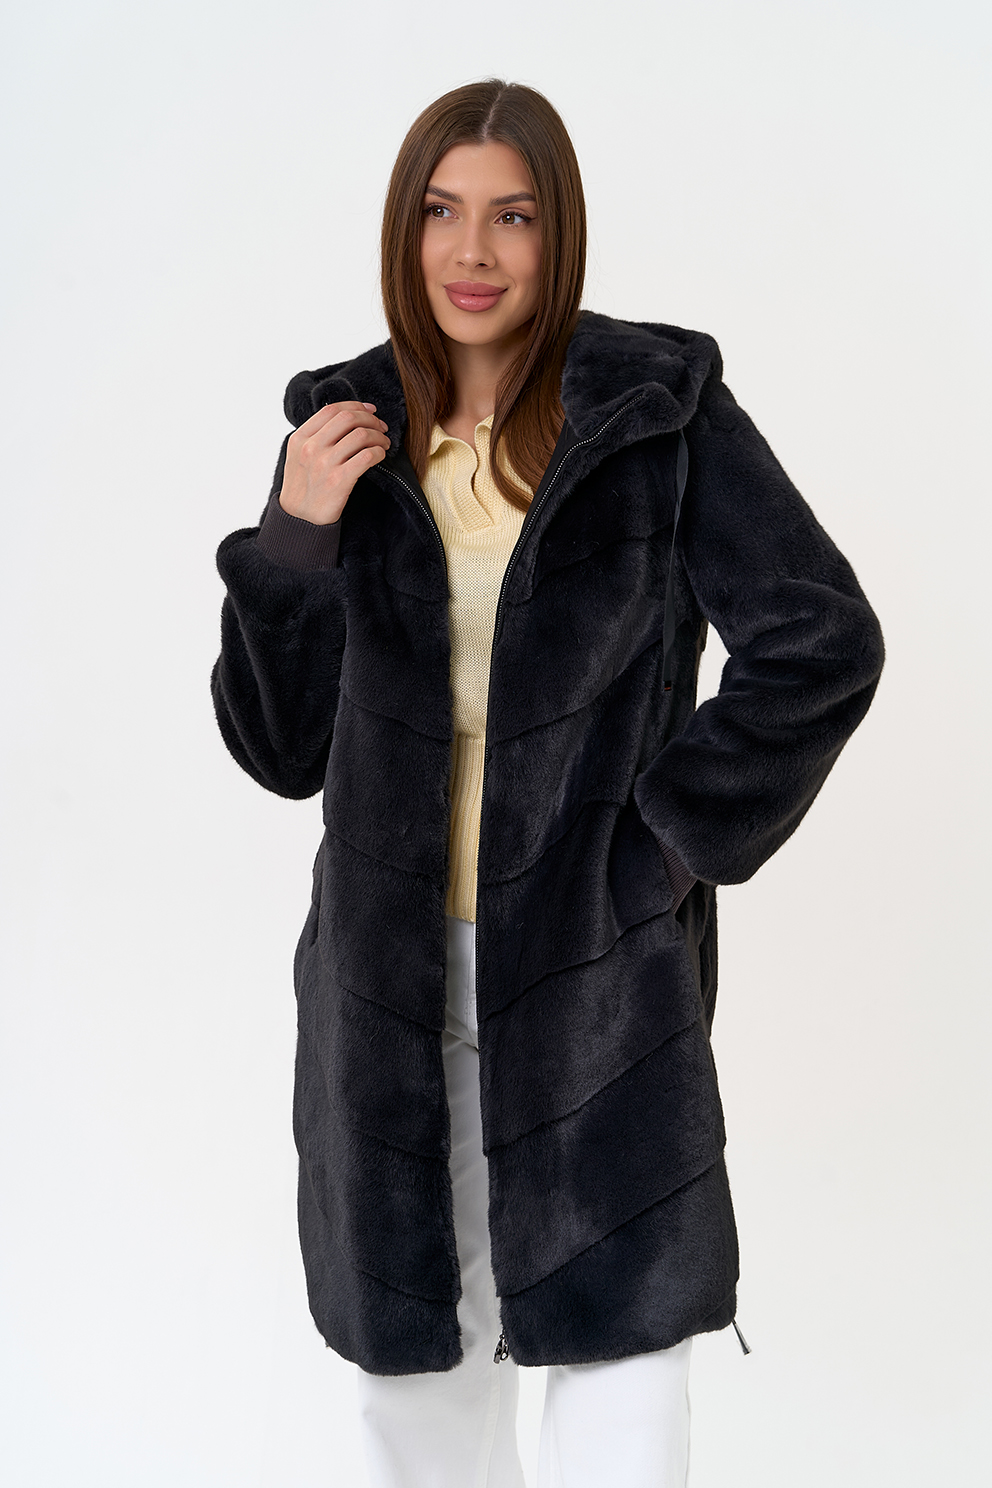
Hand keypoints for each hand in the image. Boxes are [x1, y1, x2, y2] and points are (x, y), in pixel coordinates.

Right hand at [278, 401, 390, 524]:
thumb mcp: (297, 456)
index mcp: (299, 438)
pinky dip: (379, 452)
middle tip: (381, 427)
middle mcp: (311, 447)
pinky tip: (380, 456)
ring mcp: (325, 463)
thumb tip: (345, 418)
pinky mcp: (340, 480)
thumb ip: (314, 436)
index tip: (370, 410)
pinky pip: (367, 456)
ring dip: (379, 436)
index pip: (331, 410)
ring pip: (361, 435)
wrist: (299, 520)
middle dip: (371, 419)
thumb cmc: (302, 487)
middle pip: (348, 418)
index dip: (356, 405)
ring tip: (384, 443)